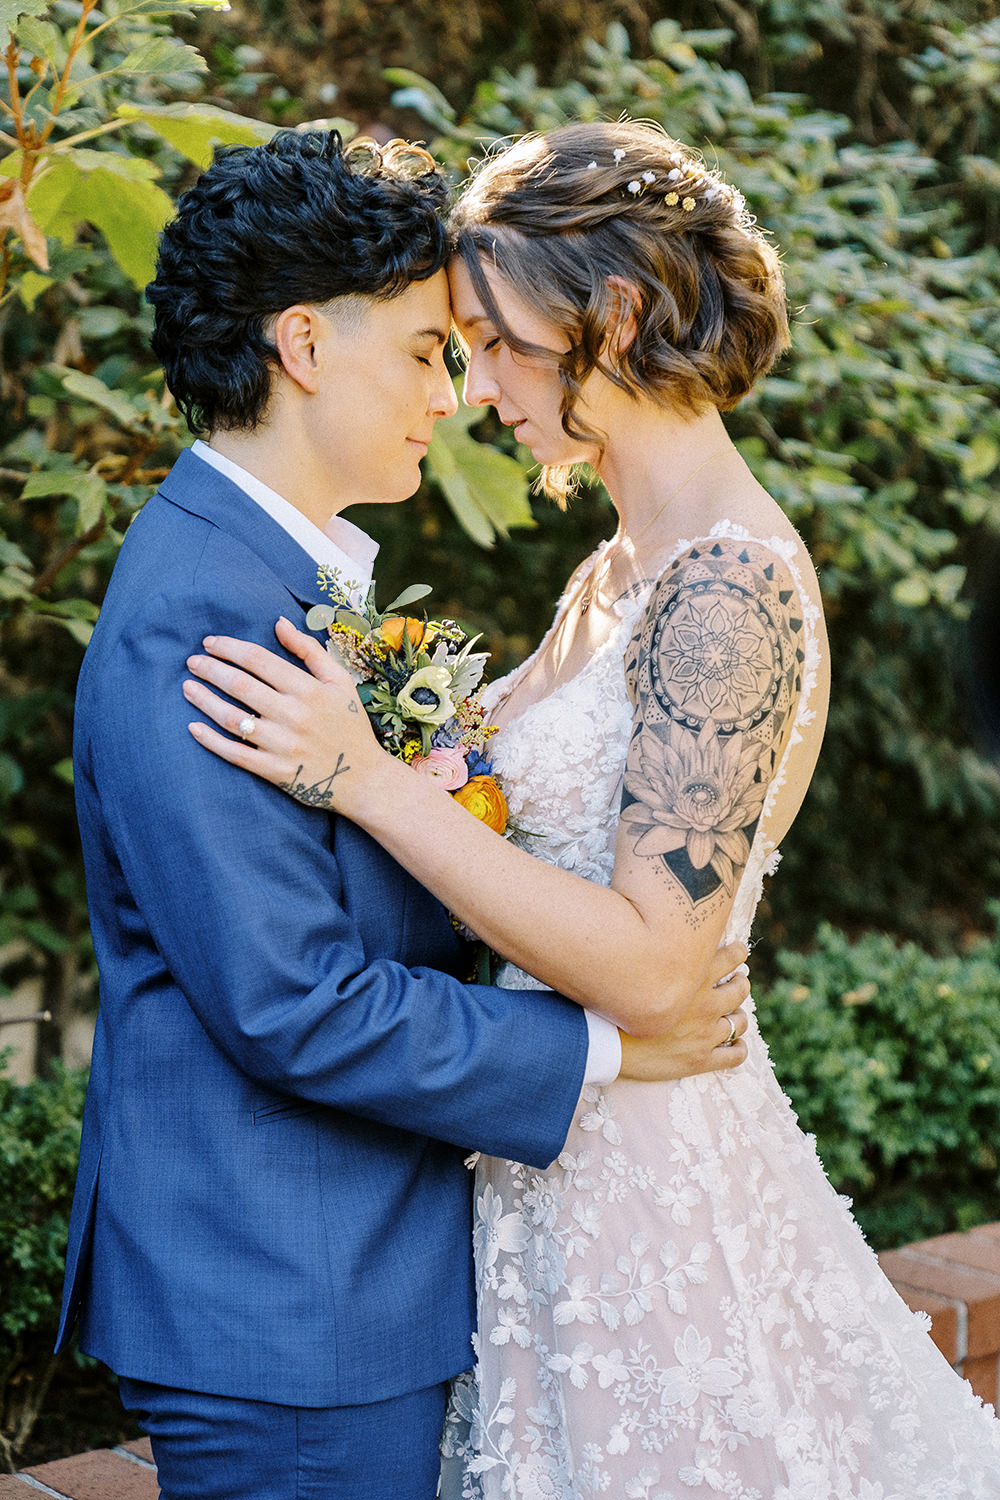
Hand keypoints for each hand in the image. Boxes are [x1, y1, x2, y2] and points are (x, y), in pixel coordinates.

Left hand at [182, 617, 382, 812]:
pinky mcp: (275, 771)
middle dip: (210, 669)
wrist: (364, 779)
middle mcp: (294, 715)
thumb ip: (310, 650)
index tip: (210, 643)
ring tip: (188, 687)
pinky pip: (235, 753)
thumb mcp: (340, 681)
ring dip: (205, 700)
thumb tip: (279, 623)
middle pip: (240, 685)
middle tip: (193, 662)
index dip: (229, 648)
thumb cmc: (350, 725)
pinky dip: (211, 740)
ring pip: (232, 718)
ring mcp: (282, 745)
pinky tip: (193, 727)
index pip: (258, 660)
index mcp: (309, 689)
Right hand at [617, 941, 750, 1080]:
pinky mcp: (701, 1059)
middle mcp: (705, 1003)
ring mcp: (705, 1033)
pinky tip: (735, 1045)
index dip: (738, 954)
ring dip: (739, 1016)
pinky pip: (736, 1055)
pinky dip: (739, 1048)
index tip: (738, 953)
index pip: (733, 957)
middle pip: (740, 989)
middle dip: (740, 984)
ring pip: (741, 1021)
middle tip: (736, 983)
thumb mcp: (643, 966)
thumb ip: (667, 954)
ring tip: (733, 1015)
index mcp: (694, 976)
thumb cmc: (615, 1001)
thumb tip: (676, 941)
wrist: (602, 1041)